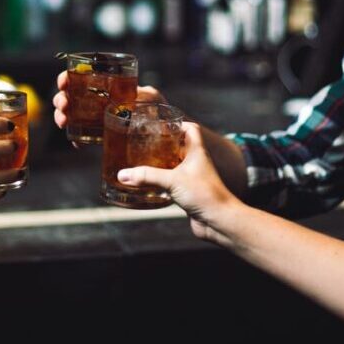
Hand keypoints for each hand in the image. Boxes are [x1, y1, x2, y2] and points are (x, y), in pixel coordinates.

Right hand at [52, 70, 165, 135]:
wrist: (159, 131)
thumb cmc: (156, 109)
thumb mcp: (151, 97)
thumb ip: (146, 93)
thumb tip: (140, 92)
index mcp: (103, 86)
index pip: (79, 78)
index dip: (66, 78)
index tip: (63, 83)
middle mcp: (95, 100)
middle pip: (69, 96)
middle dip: (61, 99)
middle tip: (64, 105)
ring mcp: (93, 118)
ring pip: (69, 115)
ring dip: (61, 116)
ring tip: (63, 122)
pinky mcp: (97, 136)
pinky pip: (81, 137)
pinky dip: (76, 139)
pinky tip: (77, 143)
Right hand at [117, 121, 241, 242]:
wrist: (219, 220)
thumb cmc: (205, 194)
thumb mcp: (172, 181)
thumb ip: (147, 176)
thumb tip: (123, 174)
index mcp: (197, 151)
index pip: (190, 129)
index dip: (177, 123)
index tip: (160, 123)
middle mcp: (196, 162)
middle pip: (179, 146)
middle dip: (164, 144)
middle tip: (145, 142)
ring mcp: (193, 178)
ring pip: (176, 165)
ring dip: (161, 163)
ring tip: (143, 161)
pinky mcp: (189, 193)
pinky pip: (173, 183)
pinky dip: (162, 182)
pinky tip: (148, 185)